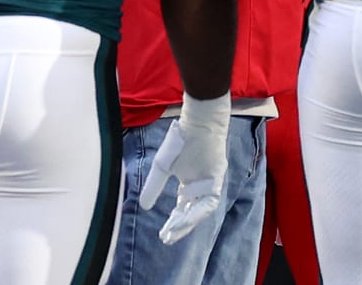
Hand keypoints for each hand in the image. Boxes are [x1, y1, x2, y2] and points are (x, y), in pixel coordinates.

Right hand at [139, 93, 229, 244]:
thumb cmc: (181, 141)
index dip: (174, 222)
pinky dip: (198, 210)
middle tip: (168, 238)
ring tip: (175, 230)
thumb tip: (143, 206)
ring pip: (201, 209)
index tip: (163, 235)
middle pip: (192, 211)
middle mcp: (201, 186)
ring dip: (189, 221)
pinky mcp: (218, 178)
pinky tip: (186, 217)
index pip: (182, 208)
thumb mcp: (162, 167)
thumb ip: (154, 186)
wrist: (197, 122)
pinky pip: (210, 200)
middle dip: (180, 226)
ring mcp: (211, 182)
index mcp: (189, 183)